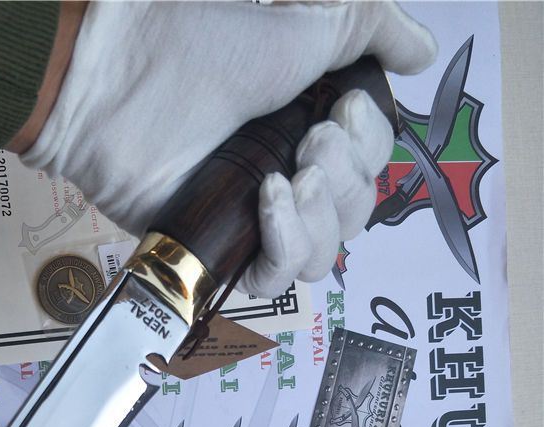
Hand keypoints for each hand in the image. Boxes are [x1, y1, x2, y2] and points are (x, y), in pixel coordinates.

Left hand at [21, 1, 435, 295]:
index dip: (371, 143)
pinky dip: (286, 244)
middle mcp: (289, 176)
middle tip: (312, 137)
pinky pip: (273, 278)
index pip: (371, 165)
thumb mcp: (307, 23)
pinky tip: (272, 200)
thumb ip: (372, 31)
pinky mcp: (219, 251)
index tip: (344, 106)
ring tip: (293, 174)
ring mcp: (253, 219)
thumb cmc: (204, 43)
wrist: (122, 79)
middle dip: (348, 175)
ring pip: (324, 255)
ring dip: (324, 215)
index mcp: (310, 128)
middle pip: (356, 212)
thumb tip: (426, 52)